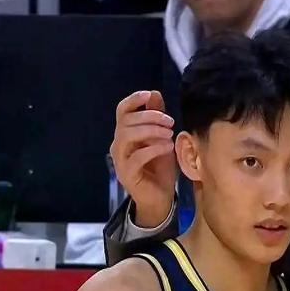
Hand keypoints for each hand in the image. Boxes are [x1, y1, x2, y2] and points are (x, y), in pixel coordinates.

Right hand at [109, 90, 175, 227]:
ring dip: (151, 131)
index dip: (133, 100)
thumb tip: (154, 94)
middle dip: (150, 117)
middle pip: (126, 121)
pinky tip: (167, 147)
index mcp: (126, 133)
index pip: (122, 111)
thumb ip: (157, 117)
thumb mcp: (163, 137)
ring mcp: (120, 160)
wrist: (161, 196)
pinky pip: (136, 157)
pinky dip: (153, 148)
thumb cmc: (160, 166)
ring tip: (169, 134)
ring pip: (127, 136)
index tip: (149, 94)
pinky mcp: (127, 174)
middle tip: (170, 122)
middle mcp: (119, 144)